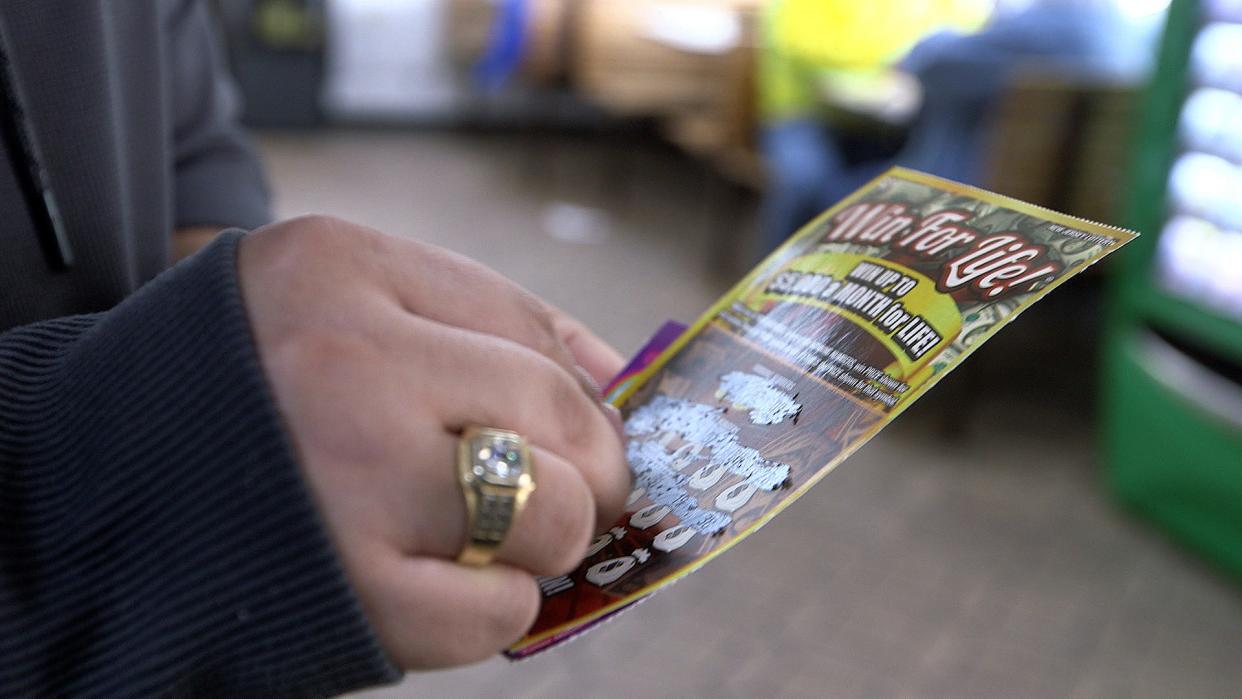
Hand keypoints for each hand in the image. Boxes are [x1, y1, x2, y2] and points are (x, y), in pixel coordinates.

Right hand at [236, 215, 630, 667]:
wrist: (88, 499)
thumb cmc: (241, 399)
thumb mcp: (331, 304)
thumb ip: (470, 322)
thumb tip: (620, 380)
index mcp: (339, 266)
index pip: (528, 325)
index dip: (586, 391)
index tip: (593, 429)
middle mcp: (348, 362)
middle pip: (561, 414)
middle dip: (595, 469)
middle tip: (581, 493)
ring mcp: (349, 478)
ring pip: (552, 512)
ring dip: (547, 539)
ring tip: (497, 538)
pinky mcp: (348, 590)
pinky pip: (498, 610)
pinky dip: (498, 609)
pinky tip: (449, 586)